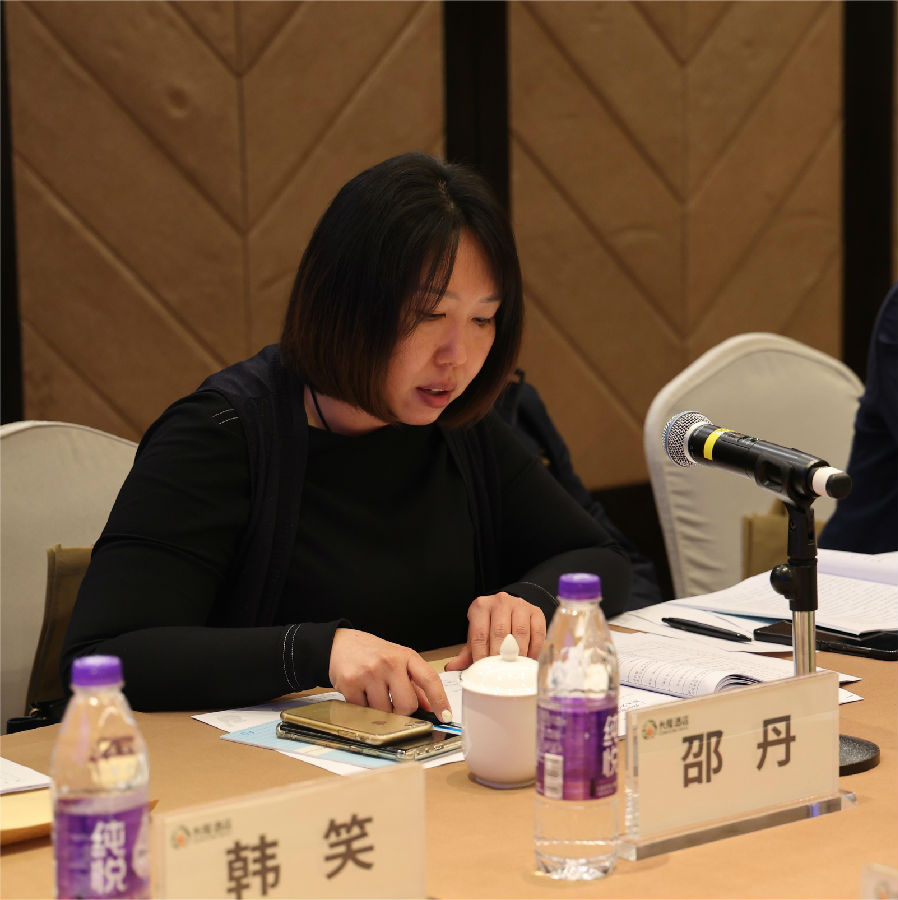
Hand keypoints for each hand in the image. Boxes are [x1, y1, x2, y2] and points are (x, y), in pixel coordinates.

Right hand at [328, 628, 451, 720]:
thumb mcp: (397, 661)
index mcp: (406, 656)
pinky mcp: (350, 684)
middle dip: (402, 712)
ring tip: (373, 694)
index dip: (440, 700)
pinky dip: (363, 709)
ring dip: (381, 711)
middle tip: (394, 704)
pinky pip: (364, 712)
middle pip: (407, 704)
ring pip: (385, 712)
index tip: (445, 716)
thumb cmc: (372, 653)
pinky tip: (360, 693)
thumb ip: (414, 684)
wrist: (339, 644)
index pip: (429, 679)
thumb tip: (430, 707)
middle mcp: (389, 662)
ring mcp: (369, 673)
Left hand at [444, 592, 545, 670]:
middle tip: (499, 673)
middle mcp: (500, 602)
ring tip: (515, 669)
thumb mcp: (478, 633)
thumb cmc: (491, 623)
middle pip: (500, 633)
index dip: (481, 655)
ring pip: (520, 632)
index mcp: (481, 606)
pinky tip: (529, 659)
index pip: (479, 634)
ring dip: (518, 654)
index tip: (484, 671)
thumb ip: (467, 651)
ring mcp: (520, 605)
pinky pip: (537, 633)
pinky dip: (533, 650)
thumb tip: (452, 667)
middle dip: (499, 656)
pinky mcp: (536, 612)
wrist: (511, 607)